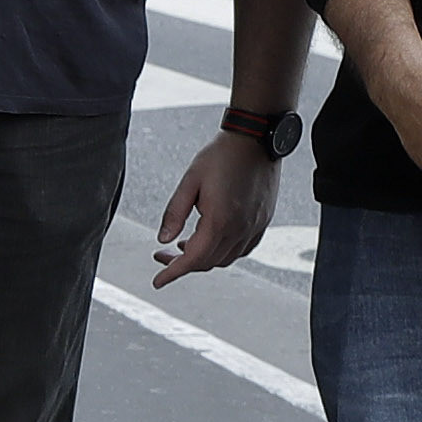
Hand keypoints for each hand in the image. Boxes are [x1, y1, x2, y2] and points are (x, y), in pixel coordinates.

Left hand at [148, 130, 281, 285]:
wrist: (257, 138)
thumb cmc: (221, 155)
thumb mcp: (189, 182)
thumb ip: (174, 213)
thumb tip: (163, 240)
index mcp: (220, 220)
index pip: (193, 259)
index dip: (173, 272)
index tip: (158, 282)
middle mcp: (241, 228)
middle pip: (209, 262)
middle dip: (183, 265)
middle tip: (162, 256)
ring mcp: (256, 226)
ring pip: (226, 259)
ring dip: (203, 259)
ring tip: (184, 246)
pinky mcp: (263, 221)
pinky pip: (243, 249)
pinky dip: (223, 252)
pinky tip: (210, 240)